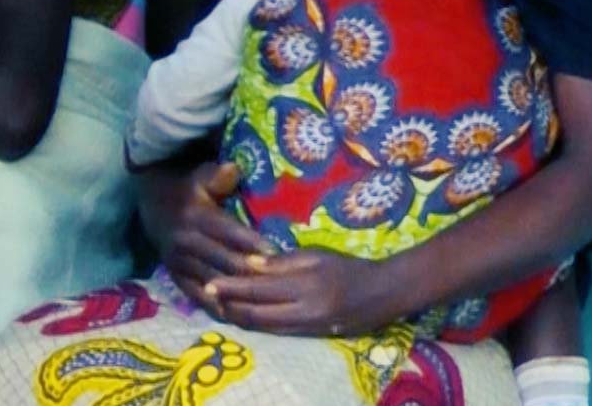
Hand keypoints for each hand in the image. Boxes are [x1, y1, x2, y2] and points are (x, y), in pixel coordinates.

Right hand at [141, 162, 270, 312]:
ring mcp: (178, 262)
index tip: (273, 254)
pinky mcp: (175, 276)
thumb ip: (217, 175)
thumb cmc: (187, 190)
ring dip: (236, 292)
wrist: (152, 205)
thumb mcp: (199, 176)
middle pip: (222, 261)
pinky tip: (235, 314)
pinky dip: (216, 305)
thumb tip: (233, 169)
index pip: (226, 231)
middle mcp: (184, 241)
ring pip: (212, 281)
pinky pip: (197, 295)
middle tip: (275, 282)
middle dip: (249, 272)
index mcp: (194, 216)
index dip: (250, 243)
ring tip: (262, 302)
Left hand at [207, 248, 406, 336]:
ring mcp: (309, 327)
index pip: (259, 288)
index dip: (231, 287)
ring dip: (240, 318)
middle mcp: (305, 311)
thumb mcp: (316, 256)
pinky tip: (245, 316)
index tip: (208, 283)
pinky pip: (278, 332)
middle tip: (207, 296)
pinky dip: (258, 325)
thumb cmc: (349, 267)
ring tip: (219, 306)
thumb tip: (248, 263)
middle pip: (256, 313)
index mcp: (305, 285)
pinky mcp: (312, 336)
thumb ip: (282, 262)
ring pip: (264, 327)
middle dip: (229, 306)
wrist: (384, 294)